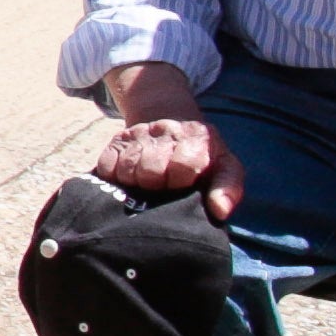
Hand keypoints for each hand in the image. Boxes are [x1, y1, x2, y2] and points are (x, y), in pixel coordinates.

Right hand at [94, 63, 243, 215]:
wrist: (175, 123)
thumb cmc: (202, 156)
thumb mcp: (224, 167)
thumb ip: (228, 189)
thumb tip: (220, 212)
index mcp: (196, 137)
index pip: (182, 166)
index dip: (180, 181)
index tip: (183, 184)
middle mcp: (167, 129)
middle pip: (151, 170)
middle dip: (156, 184)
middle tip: (163, 185)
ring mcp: (140, 133)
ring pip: (128, 169)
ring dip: (136, 182)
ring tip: (147, 182)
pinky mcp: (118, 139)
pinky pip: (107, 166)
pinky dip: (116, 177)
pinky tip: (129, 176)